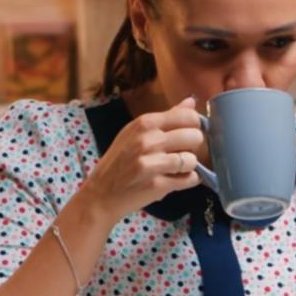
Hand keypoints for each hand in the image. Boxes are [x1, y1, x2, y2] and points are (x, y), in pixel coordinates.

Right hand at [77, 96, 206, 220]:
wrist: (101, 193)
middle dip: (193, 147)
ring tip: (177, 169)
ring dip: (189, 166)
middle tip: (182, 153)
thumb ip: (166, 117)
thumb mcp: (136, 132)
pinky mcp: (157, 185)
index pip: (188, 116)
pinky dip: (188, 180)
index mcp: (145, 123)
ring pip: (193, 160)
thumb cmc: (120, 160)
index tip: (187, 135)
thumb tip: (191, 101)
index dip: (193, 127)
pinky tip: (177, 180)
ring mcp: (152, 163)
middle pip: (194, 137)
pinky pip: (190, 179)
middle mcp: (148, 140)